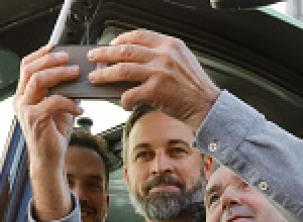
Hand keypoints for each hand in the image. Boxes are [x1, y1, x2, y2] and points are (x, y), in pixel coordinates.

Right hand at [14, 45, 82, 220]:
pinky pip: (52, 101)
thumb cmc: (53, 135)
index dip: (41, 53)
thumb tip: (75, 74)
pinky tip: (79, 109)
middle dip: (51, 60)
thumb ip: (61, 91)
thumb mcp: (58, 107)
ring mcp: (25, 110)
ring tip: (76, 74)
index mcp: (23, 95)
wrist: (50, 160)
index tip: (56, 46)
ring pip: (38, 80)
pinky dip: (69, 102)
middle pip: (30, 69)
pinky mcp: (34, 119)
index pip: (26, 66)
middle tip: (69, 58)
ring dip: (59, 74)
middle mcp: (20, 100)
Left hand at [88, 30, 220, 130]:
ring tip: (96, 77)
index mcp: (170, 44)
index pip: (139, 35)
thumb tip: (135, 61)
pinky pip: (130, 93)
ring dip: (105, 73)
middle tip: (94, 57)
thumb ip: (161, 56)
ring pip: (122, 69)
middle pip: (125, 50)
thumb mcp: (182, 61)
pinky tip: (123, 103)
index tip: (112, 44)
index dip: (121, 39)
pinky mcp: (155, 90)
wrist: (208, 105)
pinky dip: (123, 100)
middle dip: (105, 53)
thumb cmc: (195, 88)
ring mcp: (159, 72)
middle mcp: (163, 55)